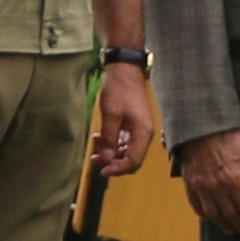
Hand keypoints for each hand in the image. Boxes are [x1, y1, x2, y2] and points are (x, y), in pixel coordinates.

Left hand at [90, 61, 154, 179]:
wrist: (125, 70)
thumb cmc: (119, 90)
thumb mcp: (111, 116)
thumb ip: (109, 139)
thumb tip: (106, 159)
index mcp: (143, 133)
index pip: (134, 161)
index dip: (118, 169)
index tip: (102, 171)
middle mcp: (145, 133)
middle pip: (132, 158)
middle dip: (113, 162)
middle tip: (95, 161)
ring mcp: (140, 128)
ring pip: (127, 150)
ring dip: (111, 153)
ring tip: (94, 150)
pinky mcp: (134, 124)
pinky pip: (125, 140)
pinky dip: (113, 143)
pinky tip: (100, 138)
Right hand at [177, 127, 239, 240]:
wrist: (199, 124)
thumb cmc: (226, 133)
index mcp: (235, 180)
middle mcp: (218, 188)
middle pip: (232, 215)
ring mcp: (202, 187)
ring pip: (214, 214)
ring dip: (224, 225)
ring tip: (232, 231)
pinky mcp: (191, 183)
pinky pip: (197, 204)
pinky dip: (204, 214)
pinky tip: (210, 218)